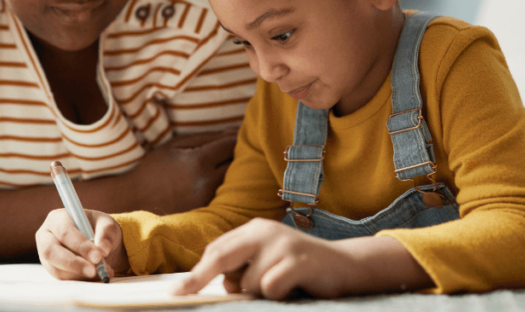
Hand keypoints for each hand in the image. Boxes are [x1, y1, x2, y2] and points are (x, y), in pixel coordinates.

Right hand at [36, 208, 128, 280]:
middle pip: (51, 252)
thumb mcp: (107, 224)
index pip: (65, 232)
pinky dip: (80, 279)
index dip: (80, 246)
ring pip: (57, 269)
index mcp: (57, 219)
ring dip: (80, 274)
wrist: (97, 242)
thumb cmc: (99, 228)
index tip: (98, 257)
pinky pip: (62, 278)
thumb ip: (106, 233)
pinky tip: (94, 276)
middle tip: (94, 271)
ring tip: (101, 272)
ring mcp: (45, 255)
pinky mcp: (51, 269)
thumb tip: (103, 250)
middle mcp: (45, 236)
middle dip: (74, 263)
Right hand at [126, 129, 238, 213]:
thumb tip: (233, 131)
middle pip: (238, 163)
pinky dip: (225, 186)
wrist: (134, 198)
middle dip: (238, 154)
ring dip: (233, 170)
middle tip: (233, 149)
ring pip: (234, 181)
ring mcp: (208, 199)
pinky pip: (225, 194)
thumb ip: (206, 137)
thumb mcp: (175, 145)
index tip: (235, 134)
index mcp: (199, 162)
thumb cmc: (154, 167)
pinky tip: (217, 180)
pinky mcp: (206, 211)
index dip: (235, 137)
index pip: (231, 145)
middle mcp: (207, 182)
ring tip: (225, 164)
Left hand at [171, 218, 432, 299]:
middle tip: (181, 293)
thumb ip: (243, 266)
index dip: (197, 271)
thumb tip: (216, 285)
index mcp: (255, 228)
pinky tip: (292, 288)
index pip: (217, 249)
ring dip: (258, 293)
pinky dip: (276, 295)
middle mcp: (265, 231)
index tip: (179, 289)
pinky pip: (269, 288)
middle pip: (221, 257)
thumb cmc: (300, 268)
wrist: (345, 265)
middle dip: (200, 278)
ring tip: (280, 286)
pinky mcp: (297, 261)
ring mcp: (282, 244)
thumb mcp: (267, 261)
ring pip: (248, 282)